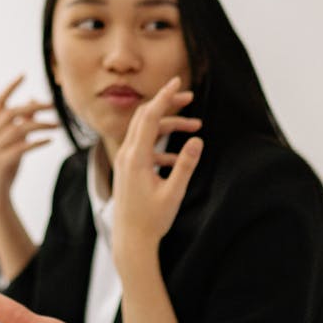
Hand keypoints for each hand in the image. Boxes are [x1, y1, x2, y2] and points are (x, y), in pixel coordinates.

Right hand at [0, 76, 57, 216]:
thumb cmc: (5, 164)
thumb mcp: (13, 140)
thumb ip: (21, 121)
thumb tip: (33, 100)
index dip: (10, 87)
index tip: (24, 74)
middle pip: (11, 113)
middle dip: (33, 106)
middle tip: (53, 105)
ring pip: (18, 130)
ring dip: (40, 124)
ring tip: (57, 125)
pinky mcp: (2, 162)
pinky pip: (21, 148)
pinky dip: (36, 142)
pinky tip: (50, 140)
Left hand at [109, 78, 202, 261]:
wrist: (131, 241)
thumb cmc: (152, 221)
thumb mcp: (173, 193)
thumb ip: (185, 166)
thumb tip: (197, 140)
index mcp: (136, 157)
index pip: (150, 117)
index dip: (164, 97)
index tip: (178, 82)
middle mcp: (127, 155)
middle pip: (145, 117)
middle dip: (167, 104)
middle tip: (190, 96)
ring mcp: (126, 161)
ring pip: (147, 131)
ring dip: (170, 125)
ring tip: (197, 125)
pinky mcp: (129, 169)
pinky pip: (145, 147)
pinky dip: (163, 145)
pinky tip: (181, 156)